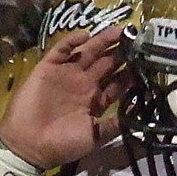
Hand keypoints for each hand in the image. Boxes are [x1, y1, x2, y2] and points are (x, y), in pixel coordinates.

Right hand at [0, 27, 131, 168]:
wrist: (30, 145)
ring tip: (119, 30)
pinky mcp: (48, 68)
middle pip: (106, 63)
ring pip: (88, 52)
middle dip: (121, 52)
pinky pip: (62, 50)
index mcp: (95, 101)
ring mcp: (66, 74)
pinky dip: (72, 41)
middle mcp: (83, 84)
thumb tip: (137, 117)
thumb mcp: (94, 137)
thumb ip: (113, 125)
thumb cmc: (63, 144)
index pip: (117, 83)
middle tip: (136, 39)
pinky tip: (86, 35)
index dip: (130, 73)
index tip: (146, 62)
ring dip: (103, 41)